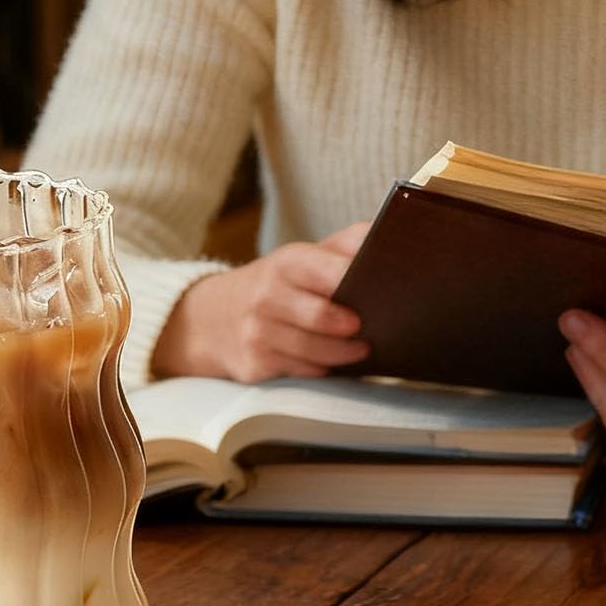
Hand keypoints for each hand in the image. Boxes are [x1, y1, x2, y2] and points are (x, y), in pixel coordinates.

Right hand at [152, 223, 373, 382]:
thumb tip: (390, 234)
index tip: (379, 287)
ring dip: (342, 354)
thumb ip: (348, 244)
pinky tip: (334, 364)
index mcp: (288, 262)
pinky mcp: (254, 364)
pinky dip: (321, 369)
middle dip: (347, 325)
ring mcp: (258, 331)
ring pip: (311, 350)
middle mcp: (268, 295)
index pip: (325, 268)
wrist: (216, 315)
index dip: (352, 278)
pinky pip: (298, 371)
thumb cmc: (280, 284)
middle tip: (368, 328)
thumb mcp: (306, 256)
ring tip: (363, 349)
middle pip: (318, 315)